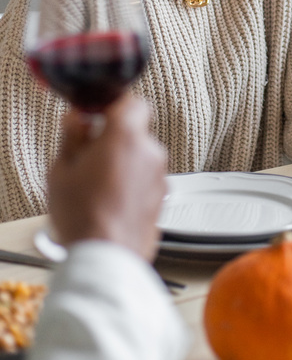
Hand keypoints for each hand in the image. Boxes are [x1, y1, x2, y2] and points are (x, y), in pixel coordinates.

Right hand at [48, 94, 166, 261]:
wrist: (107, 258)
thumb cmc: (84, 217)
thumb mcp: (61, 170)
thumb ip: (72, 136)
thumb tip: (77, 120)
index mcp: (126, 136)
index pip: (131, 101)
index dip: (112, 107)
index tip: (97, 116)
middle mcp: (150, 152)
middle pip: (135, 131)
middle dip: (115, 139)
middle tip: (90, 156)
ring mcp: (160, 176)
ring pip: (141, 157)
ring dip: (125, 163)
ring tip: (98, 186)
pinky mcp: (163, 197)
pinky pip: (147, 179)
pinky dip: (133, 184)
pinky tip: (111, 202)